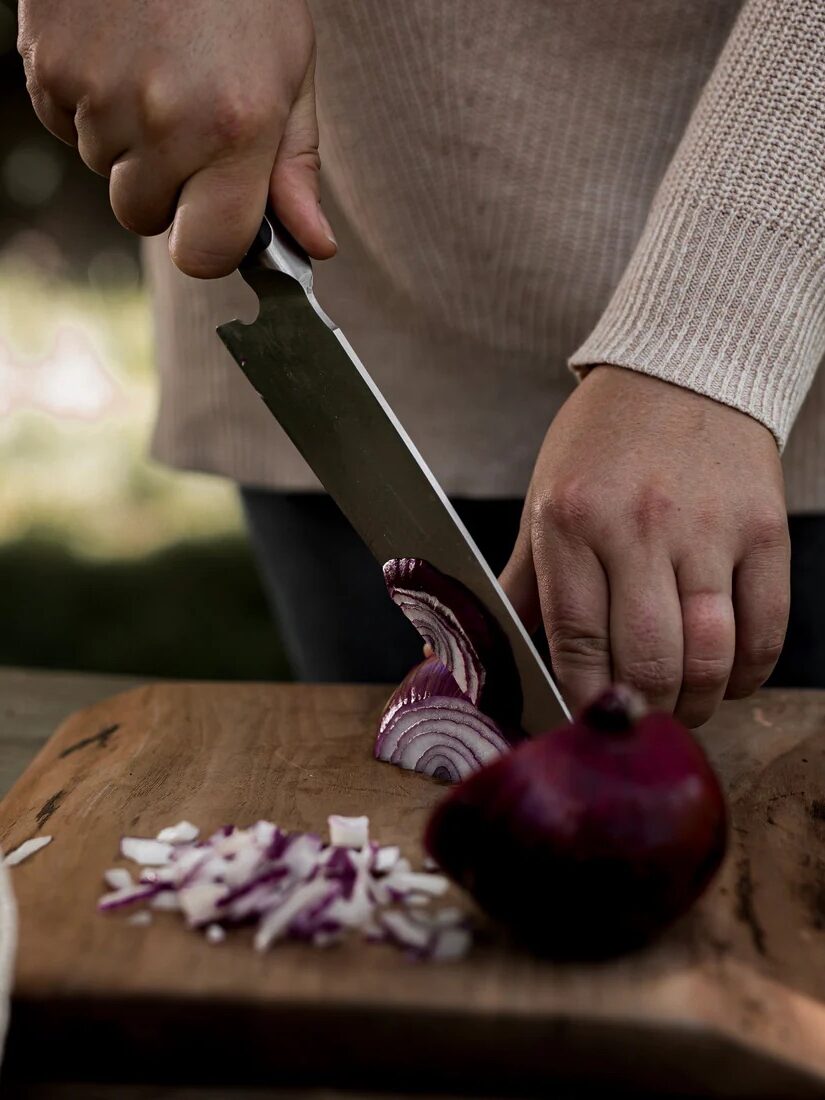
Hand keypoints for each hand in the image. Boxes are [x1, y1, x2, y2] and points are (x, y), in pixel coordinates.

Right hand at [18, 0, 335, 275]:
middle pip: (144, 217)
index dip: (210, 243)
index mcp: (234, 131)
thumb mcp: (290, 72)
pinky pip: (65, 128)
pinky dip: (87, 106)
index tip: (217, 216)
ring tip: (154, 69)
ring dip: (126, 143)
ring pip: (104, 172)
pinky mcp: (47, 70)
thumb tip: (314, 246)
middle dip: (165, 189)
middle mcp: (163, 122)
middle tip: (187, 119)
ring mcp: (97, 96)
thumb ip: (295, 168)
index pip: (204, 255)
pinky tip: (116, 55)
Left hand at [501, 366, 789, 726]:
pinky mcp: (764, 529)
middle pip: (648, 661)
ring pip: (709, 655)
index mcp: (571, 520)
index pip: (575, 639)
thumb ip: (522, 584)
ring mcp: (708, 528)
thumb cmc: (603, 444)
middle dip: (642, 710)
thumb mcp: (546, 502)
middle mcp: (639, 524)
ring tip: (682, 705)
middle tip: (637, 717)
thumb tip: (481, 653)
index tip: (586, 721)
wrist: (682, 368)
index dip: (582, 697)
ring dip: (696, 702)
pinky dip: (745, 672)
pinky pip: (764, 628)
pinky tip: (725, 676)